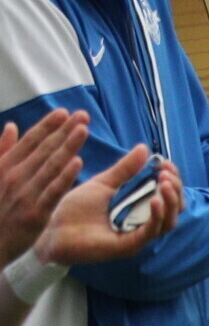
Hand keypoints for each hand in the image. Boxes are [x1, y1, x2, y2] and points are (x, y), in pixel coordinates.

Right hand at [0, 110, 88, 258]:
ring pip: (50, 166)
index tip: (64, 112)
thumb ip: (2, 151)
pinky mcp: (35, 213)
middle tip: (83, 114)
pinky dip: (64, 176)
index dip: (47, 125)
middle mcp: (14, 177)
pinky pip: (53, 191)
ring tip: (84, 129)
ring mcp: (25, 195)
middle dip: (64, 130)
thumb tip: (12, 126)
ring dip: (68, 146)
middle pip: (43, 149)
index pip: (30, 142)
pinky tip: (79, 162)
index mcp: (4, 167)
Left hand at [31, 145, 178, 267]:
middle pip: (174, 208)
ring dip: (171, 201)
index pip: (167, 195)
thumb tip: (145, 148)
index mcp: (139, 209)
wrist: (53, 229)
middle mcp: (143, 224)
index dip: (171, 179)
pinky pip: (151, 231)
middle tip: (165, 173)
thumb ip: (124, 170)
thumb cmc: (74, 209)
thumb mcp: (103, 184)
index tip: (164, 163)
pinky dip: (157, 215)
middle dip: (175, 188)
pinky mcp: (130, 246)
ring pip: (169, 221)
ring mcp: (138, 236)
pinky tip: (155, 200)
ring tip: (165, 183)